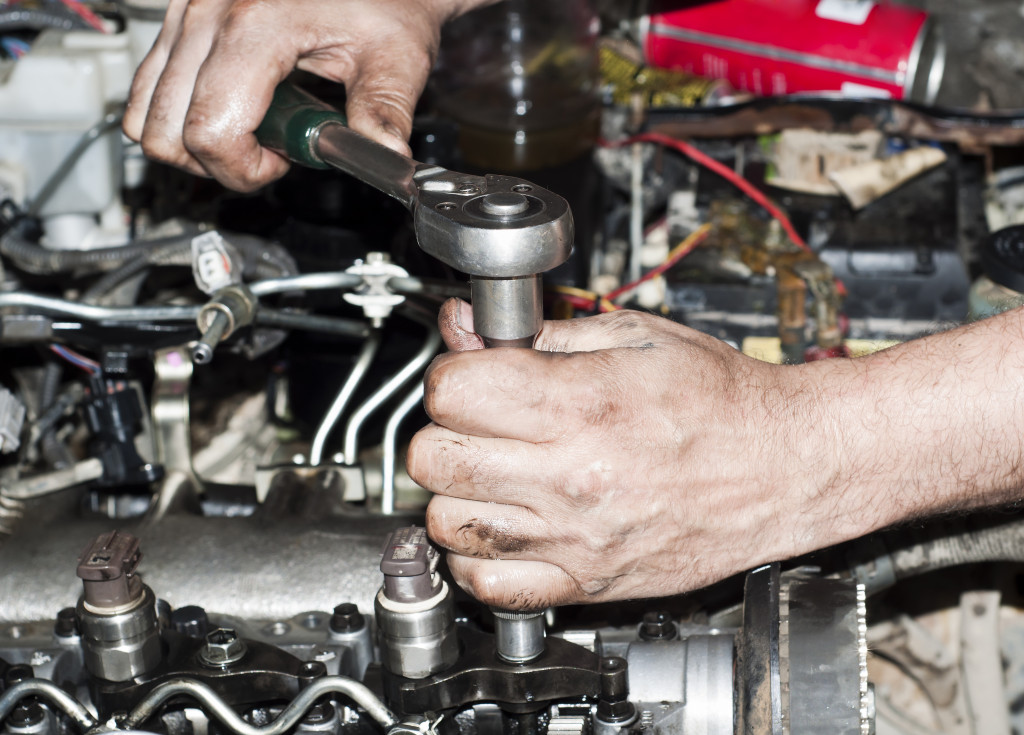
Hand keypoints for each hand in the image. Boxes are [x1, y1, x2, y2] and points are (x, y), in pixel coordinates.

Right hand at [124, 0, 484, 190]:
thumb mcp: (397, 57)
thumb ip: (384, 115)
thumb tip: (385, 162)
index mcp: (257, 24)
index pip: (210, 132)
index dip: (243, 170)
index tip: (282, 163)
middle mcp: (207, 12)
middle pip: (166, 131)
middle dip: (219, 162)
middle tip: (271, 148)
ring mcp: (186, 12)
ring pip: (145, 113)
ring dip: (196, 140)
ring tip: (255, 126)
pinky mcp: (180, 17)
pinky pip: (152, 87)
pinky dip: (184, 113)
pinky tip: (237, 105)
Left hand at [407, 300, 880, 608]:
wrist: (787, 464)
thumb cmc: (722, 400)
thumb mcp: (634, 338)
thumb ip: (542, 333)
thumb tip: (468, 326)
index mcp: (580, 404)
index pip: (452, 391)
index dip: (453, 376)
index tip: (471, 377)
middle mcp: (572, 476)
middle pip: (435, 458)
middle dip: (446, 431)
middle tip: (477, 423)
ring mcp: (576, 537)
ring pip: (448, 523)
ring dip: (456, 493)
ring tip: (491, 473)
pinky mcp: (587, 582)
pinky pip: (488, 586)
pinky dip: (476, 559)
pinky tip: (502, 528)